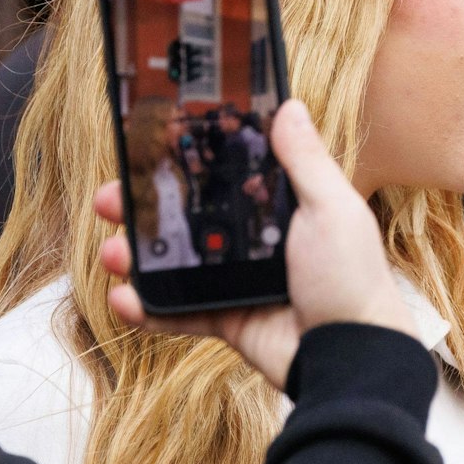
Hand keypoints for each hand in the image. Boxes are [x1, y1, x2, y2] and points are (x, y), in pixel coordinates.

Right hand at [97, 101, 411, 388]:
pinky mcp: (228, 320)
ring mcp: (239, 282)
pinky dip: (149, 308)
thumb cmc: (352, 277)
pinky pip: (181, 311)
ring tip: (112, 252)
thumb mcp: (331, 208)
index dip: (187, 165)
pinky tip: (124, 299)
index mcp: (282, 208)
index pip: (225, 177)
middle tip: (112, 199)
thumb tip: (290, 108)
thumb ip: (305, 161)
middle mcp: (257, 242)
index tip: (149, 151)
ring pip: (176, 263)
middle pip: (190, 218)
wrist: (351, 355)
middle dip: (146, 209)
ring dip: (137, 257)